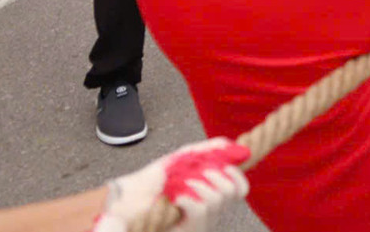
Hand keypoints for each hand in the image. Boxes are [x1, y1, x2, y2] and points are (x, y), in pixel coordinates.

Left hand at [92, 138, 250, 231]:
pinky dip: (188, 197)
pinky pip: (201, 208)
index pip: (240, 189)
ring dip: (198, 185)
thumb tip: (234, 145)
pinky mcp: (190, 229)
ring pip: (217, 200)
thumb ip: (210, 150)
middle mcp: (210, 210)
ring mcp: (200, 222)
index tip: (225, 166)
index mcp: (211, 192)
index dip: (237, 176)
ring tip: (181, 185)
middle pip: (232, 192)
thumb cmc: (153, 180)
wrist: (129, 196)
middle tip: (199, 172)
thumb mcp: (185, 158)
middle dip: (217, 176)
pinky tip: (175, 199)